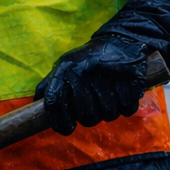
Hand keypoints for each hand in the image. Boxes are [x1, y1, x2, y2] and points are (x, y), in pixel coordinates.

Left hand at [34, 37, 150, 135]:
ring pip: (107, 114)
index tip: (68, 129)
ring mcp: (109, 76)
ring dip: (108, 110)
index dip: (59, 121)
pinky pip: (127, 108)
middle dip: (88, 116)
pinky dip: (125, 105)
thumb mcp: (65, 65)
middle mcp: (85, 72)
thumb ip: (50, 85)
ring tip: (107, 97)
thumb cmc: (88, 59)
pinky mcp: (132, 79)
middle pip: (85, 115)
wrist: (121, 40)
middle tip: (92, 106)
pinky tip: (121, 93)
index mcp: (65, 69)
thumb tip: (36, 103)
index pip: (55, 102)